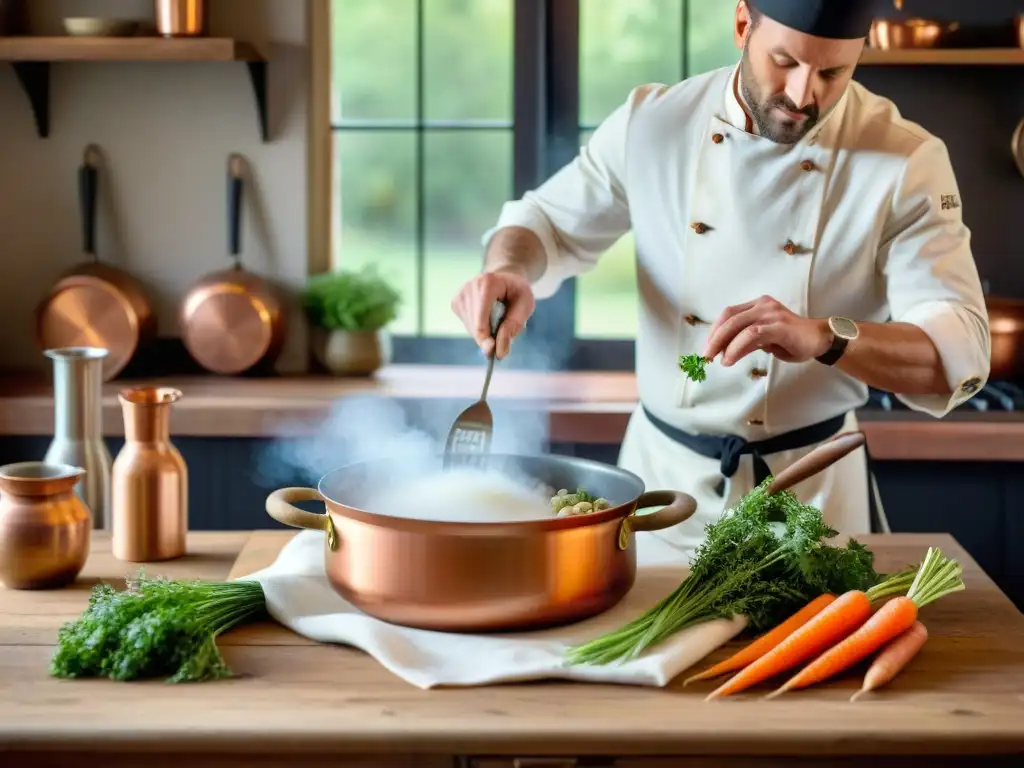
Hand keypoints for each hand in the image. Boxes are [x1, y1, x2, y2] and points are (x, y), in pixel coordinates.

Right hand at [451, 268, 534, 358]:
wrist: (504, 278)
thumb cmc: (517, 291)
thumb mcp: (525, 305)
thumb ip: (513, 327)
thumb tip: (499, 352)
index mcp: (487, 283)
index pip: (481, 319)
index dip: (486, 339)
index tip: (494, 354)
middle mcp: (469, 287)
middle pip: (475, 326)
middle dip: (489, 338)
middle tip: (504, 341)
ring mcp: (460, 295)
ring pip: (471, 328)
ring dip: (486, 334)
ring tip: (499, 320)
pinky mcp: (455, 303)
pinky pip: (467, 326)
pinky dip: (479, 329)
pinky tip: (488, 318)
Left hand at [702, 295, 830, 366]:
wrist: (820, 340)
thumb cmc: (792, 340)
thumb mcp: (764, 341)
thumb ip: (746, 342)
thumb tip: (725, 352)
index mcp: (758, 305)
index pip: (729, 314)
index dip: (715, 330)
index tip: (708, 347)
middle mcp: (763, 306)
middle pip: (730, 318)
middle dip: (714, 338)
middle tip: (706, 356)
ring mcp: (771, 314)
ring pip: (739, 325)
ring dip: (723, 344)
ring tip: (717, 360)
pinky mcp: (779, 326)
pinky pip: (752, 334)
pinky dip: (737, 347)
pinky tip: (730, 359)